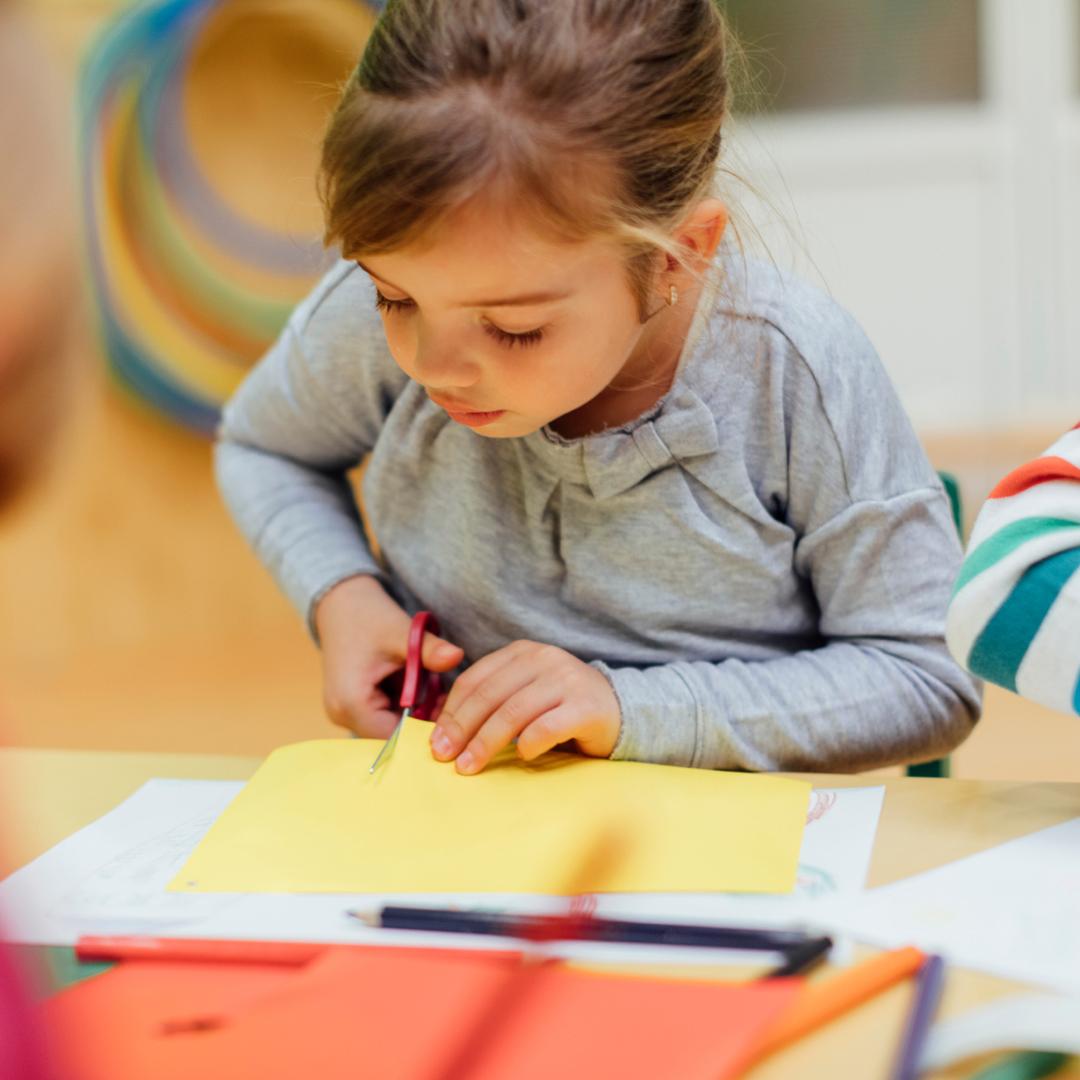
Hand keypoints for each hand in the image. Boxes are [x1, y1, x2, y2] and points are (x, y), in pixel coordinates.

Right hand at [314, 576, 463, 736]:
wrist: (341, 603)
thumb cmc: (367, 616)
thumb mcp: (402, 632)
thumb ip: (429, 650)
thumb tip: (458, 656)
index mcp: (351, 703)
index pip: (395, 737)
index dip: (425, 730)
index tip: (453, 714)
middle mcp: (343, 715)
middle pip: (393, 735)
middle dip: (423, 719)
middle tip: (447, 698)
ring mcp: (346, 712)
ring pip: (391, 726)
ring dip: (415, 712)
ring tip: (435, 688)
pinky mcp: (353, 706)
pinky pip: (385, 715)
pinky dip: (405, 705)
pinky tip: (421, 685)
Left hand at [429, 640, 620, 773]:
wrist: (620, 710)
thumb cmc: (562, 708)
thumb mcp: (525, 693)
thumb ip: (494, 701)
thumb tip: (445, 732)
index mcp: (523, 652)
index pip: (476, 679)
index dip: (452, 710)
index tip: (436, 739)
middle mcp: (544, 659)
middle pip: (490, 696)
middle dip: (462, 728)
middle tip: (445, 756)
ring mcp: (567, 680)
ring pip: (514, 712)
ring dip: (485, 742)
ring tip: (469, 766)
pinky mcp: (587, 707)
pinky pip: (547, 727)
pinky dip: (528, 744)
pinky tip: (520, 757)